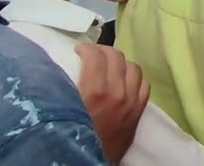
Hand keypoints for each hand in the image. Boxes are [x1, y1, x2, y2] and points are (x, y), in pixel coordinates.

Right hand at [75, 44, 149, 163]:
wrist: (90, 161)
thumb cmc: (71, 136)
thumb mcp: (63, 109)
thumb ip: (65, 87)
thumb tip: (59, 67)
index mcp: (95, 92)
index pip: (96, 56)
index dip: (86, 48)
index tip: (78, 50)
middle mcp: (118, 93)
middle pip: (116, 57)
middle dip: (103, 51)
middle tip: (92, 55)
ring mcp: (132, 102)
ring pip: (133, 67)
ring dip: (120, 62)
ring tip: (109, 65)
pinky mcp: (139, 111)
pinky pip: (144, 84)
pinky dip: (134, 77)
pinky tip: (125, 79)